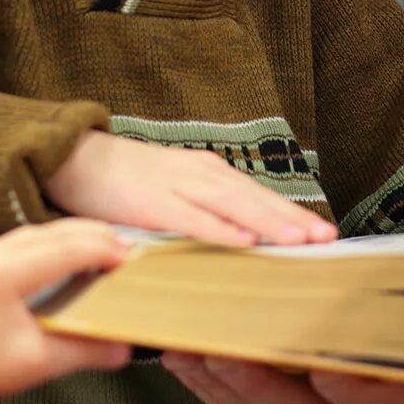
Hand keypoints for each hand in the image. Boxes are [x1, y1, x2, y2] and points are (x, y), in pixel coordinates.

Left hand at [0, 220, 134, 396]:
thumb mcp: (42, 362)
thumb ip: (86, 351)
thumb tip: (126, 348)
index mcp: (3, 276)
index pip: (63, 252)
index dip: (100, 252)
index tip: (130, 260)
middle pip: (55, 233)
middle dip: (95, 237)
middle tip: (128, 249)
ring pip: (44, 229)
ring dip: (78, 234)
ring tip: (110, 245)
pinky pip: (31, 236)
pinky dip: (60, 239)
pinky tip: (79, 248)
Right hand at [45, 131, 336, 247]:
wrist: (75, 159)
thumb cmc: (126, 184)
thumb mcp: (176, 195)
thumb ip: (205, 215)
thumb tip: (241, 244)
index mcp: (210, 175)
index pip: (259, 197)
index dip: (293, 214)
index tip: (326, 233)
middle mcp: (201, 174)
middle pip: (255, 199)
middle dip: (293, 220)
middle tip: (328, 239)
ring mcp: (177, 185)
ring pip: (231, 206)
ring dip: (268, 223)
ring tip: (299, 240)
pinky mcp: (151, 201)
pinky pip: (191, 218)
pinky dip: (220, 230)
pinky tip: (243, 242)